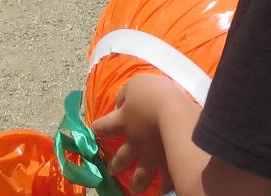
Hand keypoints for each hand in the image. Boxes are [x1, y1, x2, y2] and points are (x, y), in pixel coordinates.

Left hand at [92, 77, 191, 195]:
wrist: (176, 114)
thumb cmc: (154, 95)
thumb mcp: (135, 85)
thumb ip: (127, 95)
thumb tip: (122, 103)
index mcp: (124, 121)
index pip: (105, 126)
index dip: (99, 128)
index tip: (94, 130)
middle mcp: (135, 143)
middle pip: (122, 158)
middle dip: (116, 165)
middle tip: (112, 171)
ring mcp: (152, 157)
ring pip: (142, 176)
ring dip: (137, 184)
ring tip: (135, 189)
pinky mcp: (169, 165)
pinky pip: (167, 182)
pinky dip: (165, 188)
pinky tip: (165, 192)